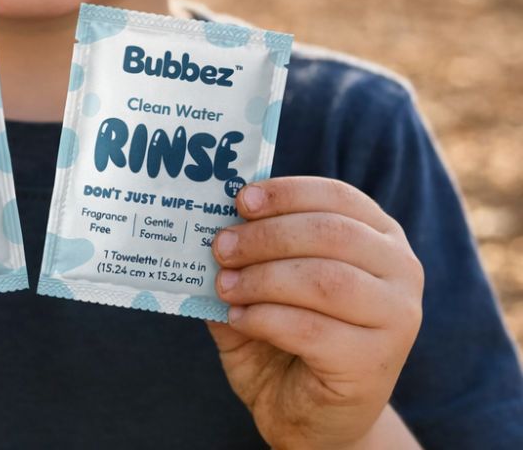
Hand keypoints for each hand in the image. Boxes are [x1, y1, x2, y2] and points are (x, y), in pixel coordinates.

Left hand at [206, 176, 423, 449]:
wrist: (310, 415)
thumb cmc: (287, 335)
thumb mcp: (265, 283)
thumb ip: (248, 250)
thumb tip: (210, 219)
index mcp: (379, 236)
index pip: (337, 197)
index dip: (286, 194)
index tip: (242, 200)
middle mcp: (400, 271)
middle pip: (329, 233)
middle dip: (266, 236)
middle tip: (221, 247)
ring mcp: (396, 319)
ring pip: (324, 280)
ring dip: (262, 278)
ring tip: (225, 286)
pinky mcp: (374, 363)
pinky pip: (311, 329)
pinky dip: (265, 318)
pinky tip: (239, 319)